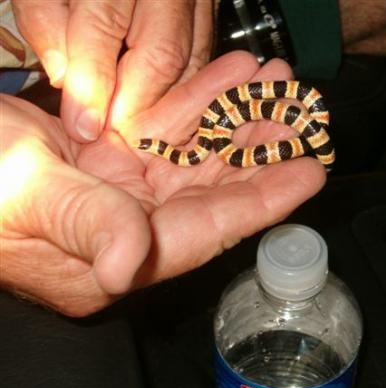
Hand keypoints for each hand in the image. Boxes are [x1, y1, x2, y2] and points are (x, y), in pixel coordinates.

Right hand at [0, 52, 325, 316]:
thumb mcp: (23, 194)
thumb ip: (86, 226)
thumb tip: (132, 265)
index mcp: (114, 256)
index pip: (207, 230)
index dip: (263, 200)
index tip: (310, 171)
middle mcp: (127, 227)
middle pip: (212, 189)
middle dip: (257, 148)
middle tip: (297, 111)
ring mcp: (120, 192)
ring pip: (194, 155)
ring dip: (233, 117)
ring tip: (270, 81)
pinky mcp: (108, 160)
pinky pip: (164, 132)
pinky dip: (193, 104)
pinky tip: (223, 78)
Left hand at [12, 0, 213, 141]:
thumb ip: (45, 17)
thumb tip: (66, 77)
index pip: (104, 25)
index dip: (93, 81)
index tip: (85, 124)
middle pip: (162, 51)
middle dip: (139, 102)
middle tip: (119, 135)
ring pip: (191, 57)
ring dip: (168, 102)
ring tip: (144, 131)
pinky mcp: (208, 3)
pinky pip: (203, 51)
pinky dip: (186, 84)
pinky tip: (167, 104)